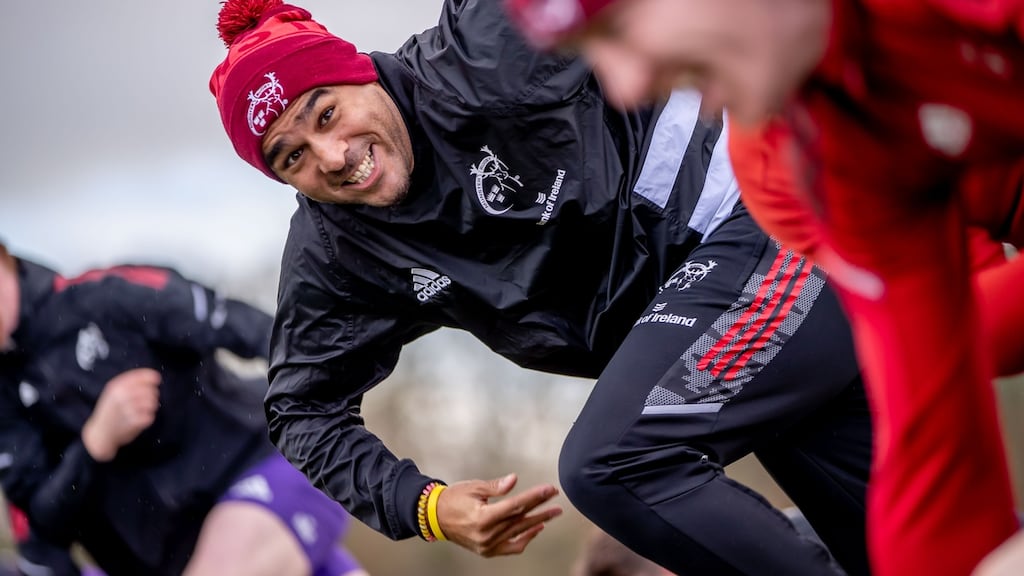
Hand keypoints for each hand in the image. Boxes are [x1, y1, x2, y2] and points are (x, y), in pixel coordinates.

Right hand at [82, 368, 160, 461]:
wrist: (100, 433)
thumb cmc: (108, 412)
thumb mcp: (112, 392)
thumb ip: (130, 382)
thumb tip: (153, 376)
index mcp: (116, 386)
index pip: (142, 375)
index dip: (152, 377)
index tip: (155, 379)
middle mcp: (123, 395)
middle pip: (151, 389)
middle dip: (151, 394)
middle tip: (143, 400)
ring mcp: (129, 409)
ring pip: (153, 402)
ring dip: (150, 406)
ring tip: (140, 410)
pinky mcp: (134, 422)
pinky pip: (150, 416)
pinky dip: (147, 418)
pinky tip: (138, 419)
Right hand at [437, 473, 562, 556]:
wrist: (436, 517)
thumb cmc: (454, 498)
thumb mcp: (474, 487)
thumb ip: (496, 486)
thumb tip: (514, 480)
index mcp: (482, 517)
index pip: (516, 506)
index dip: (534, 497)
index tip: (549, 489)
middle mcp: (486, 535)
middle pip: (520, 519)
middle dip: (541, 507)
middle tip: (556, 499)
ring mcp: (487, 545)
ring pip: (519, 533)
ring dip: (538, 522)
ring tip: (552, 513)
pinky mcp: (488, 551)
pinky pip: (512, 547)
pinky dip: (525, 539)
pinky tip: (536, 528)